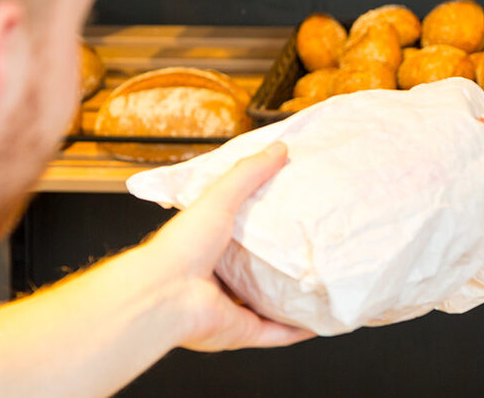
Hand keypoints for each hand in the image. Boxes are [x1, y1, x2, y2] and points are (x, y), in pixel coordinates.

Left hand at [143, 142, 314, 351]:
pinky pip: (276, 333)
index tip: (289, 215)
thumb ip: (247, 174)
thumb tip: (277, 150)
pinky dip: (297, 329)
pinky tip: (317, 320)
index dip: (261, 226)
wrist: (165, 295)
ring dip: (290, 299)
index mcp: (207, 248)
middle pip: (254, 272)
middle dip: (279, 264)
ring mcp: (230, 307)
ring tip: (318, 284)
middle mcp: (217, 280)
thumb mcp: (218, 198)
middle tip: (309, 249)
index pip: (237, 236)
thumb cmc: (181, 247)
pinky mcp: (242, 331)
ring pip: (267, 305)